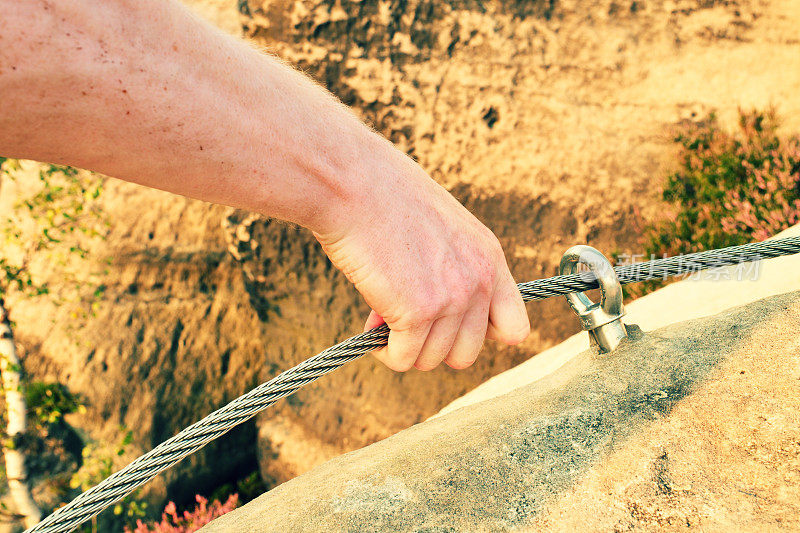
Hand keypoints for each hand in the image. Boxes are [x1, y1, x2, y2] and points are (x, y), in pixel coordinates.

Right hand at [314, 141, 529, 371]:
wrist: (353, 183)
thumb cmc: (384, 196)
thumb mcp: (442, 227)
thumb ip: (454, 268)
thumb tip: (436, 317)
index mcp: (490, 257)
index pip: (514, 329)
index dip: (479, 335)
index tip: (446, 322)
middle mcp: (479, 281)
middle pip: (467, 354)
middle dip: (432, 344)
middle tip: (403, 317)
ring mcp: (452, 299)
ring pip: (431, 360)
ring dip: (403, 346)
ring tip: (381, 313)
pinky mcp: (417, 313)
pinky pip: (404, 359)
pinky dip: (384, 352)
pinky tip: (370, 326)